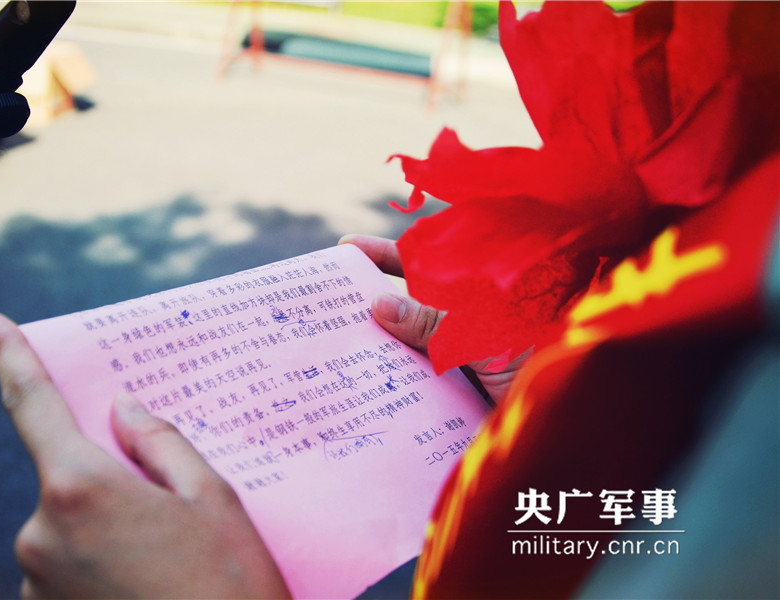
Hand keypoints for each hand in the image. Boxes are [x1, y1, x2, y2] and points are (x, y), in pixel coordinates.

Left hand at [0, 312, 289, 598]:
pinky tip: (144, 584)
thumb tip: (121, 409)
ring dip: (104, 529)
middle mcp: (40, 534)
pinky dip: (97, 564)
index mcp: (81, 488)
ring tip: (165, 562)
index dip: (11, 356)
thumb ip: (158, 442)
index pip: (34, 404)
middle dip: (107, 480)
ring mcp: (34, 581)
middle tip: (165, 512)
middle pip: (65, 476)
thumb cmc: (228, 587)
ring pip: (66, 527)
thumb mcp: (212, 499)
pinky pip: (63, 568)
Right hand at [338, 235, 528, 403]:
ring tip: (331, 339)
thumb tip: (377, 304)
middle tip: (325, 294)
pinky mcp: (460, 392)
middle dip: (371, 295)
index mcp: (482, 292)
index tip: (347, 246)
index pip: (429, 261)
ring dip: (377, 340)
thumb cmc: (547, 363)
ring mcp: (464, 356)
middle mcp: (470, 320)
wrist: (578, 425)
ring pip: (411, 340)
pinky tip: (362, 381)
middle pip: (412, 300)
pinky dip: (392, 378)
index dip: (388, 253)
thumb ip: (434, 320)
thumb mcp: (487, 335)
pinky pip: (418, 378)